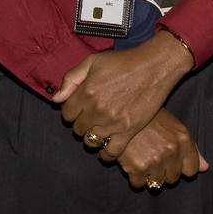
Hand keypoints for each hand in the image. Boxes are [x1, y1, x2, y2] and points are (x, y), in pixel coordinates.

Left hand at [54, 31, 194, 158]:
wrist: (156, 65)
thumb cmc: (126, 61)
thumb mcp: (93, 60)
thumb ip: (71, 78)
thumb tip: (56, 99)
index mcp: (86, 93)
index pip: (67, 114)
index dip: (73, 111)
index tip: (82, 107)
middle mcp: (97, 110)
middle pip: (78, 129)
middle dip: (83, 123)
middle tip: (94, 116)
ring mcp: (112, 122)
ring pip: (91, 141)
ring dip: (93, 136)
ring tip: (102, 128)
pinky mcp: (128, 130)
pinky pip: (111, 151)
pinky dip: (106, 153)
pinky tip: (107, 146)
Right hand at [115, 108, 208, 189]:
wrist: (122, 114)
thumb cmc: (151, 120)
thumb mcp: (175, 128)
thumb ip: (192, 149)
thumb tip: (206, 168)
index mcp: (184, 140)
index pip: (192, 170)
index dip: (181, 168)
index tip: (172, 163)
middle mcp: (172, 151)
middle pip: (174, 178)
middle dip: (164, 171)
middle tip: (153, 156)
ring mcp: (156, 161)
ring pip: (157, 183)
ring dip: (149, 175)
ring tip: (143, 157)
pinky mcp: (138, 168)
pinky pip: (139, 184)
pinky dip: (135, 177)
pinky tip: (132, 161)